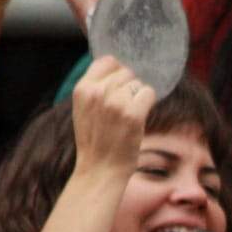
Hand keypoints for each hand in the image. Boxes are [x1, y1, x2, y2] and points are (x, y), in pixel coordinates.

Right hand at [70, 56, 154, 179]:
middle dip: (128, 88)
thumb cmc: (95, 142)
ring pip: (138, 83)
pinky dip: (148, 103)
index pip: (107, 61)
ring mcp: (115, 102)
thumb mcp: (84, 110)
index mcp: (82, 89)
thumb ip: (95, 89)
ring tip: (127, 117)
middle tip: (122, 110)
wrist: (100, 170)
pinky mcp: (133, 114)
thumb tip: (117, 67)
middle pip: (126, 72)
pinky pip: (149, 93)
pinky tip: (139, 117)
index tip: (118, 88)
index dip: (117, 73)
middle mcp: (98, 92)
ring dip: (137, 97)